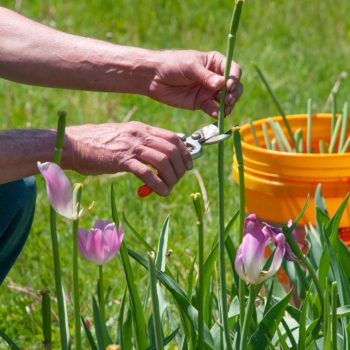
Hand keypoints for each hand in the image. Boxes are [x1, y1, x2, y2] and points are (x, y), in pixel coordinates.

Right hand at [64, 121, 191, 195]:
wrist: (72, 144)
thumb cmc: (96, 145)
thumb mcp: (123, 141)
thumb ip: (140, 148)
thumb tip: (155, 163)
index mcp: (141, 129)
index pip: (173, 137)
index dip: (185, 152)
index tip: (187, 165)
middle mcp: (139, 134)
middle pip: (172, 149)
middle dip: (180, 167)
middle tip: (177, 180)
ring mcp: (131, 146)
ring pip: (163, 161)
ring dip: (171, 177)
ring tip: (168, 188)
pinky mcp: (121, 159)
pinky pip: (147, 172)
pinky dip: (158, 184)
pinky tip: (160, 192)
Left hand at [148, 50, 242, 116]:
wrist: (154, 78)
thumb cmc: (172, 65)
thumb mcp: (190, 67)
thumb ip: (206, 76)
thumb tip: (222, 85)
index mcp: (215, 63)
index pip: (233, 70)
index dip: (234, 79)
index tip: (228, 86)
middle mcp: (215, 78)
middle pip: (234, 88)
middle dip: (233, 94)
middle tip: (227, 100)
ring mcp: (209, 92)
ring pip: (226, 100)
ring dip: (227, 105)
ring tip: (224, 108)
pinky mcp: (201, 103)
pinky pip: (213, 110)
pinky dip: (216, 113)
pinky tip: (216, 115)